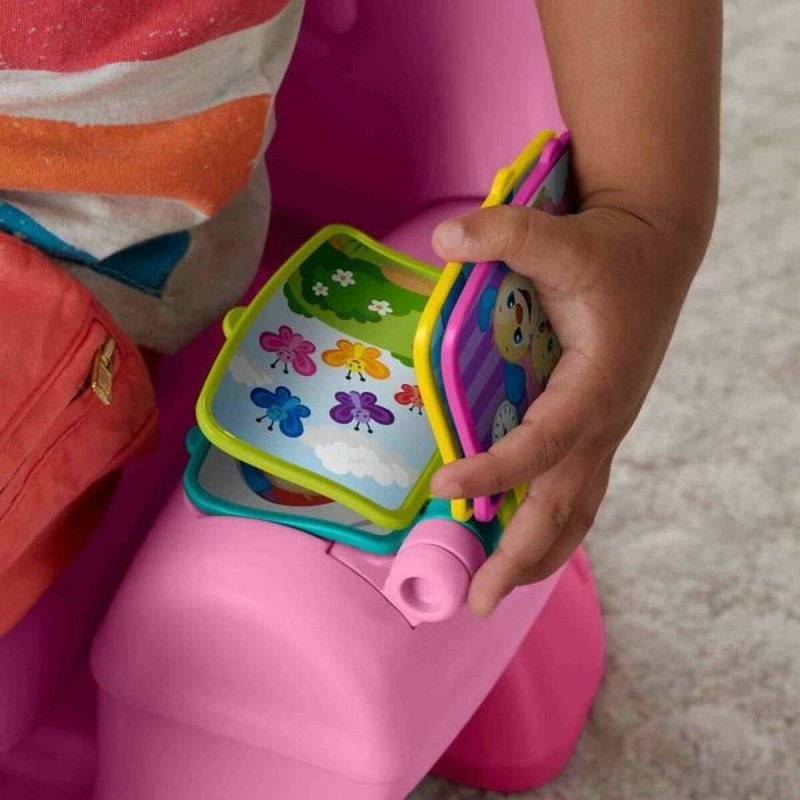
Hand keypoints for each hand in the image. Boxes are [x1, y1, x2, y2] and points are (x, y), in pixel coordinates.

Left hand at [430, 203, 705, 615]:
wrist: (655, 250)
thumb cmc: (611, 249)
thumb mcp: (563, 235)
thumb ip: (507, 233)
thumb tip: (445, 238)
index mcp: (596, 386)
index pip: (543, 446)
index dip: (496, 470)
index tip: (444, 488)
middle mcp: (603, 421)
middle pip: (566, 508)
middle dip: (522, 558)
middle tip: (476, 601)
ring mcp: (602, 430)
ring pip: (577, 511)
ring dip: (538, 555)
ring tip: (494, 593)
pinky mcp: (594, 427)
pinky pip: (576, 491)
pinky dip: (550, 527)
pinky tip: (519, 542)